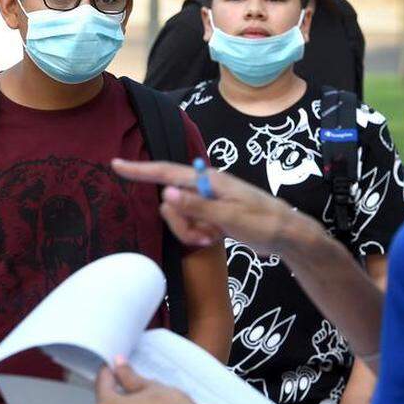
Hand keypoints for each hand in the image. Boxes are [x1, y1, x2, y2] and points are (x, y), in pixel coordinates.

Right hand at [112, 159, 326, 253]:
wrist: (287, 234)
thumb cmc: (263, 222)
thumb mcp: (230, 216)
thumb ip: (197, 206)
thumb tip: (166, 194)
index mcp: (208, 179)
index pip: (167, 173)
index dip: (140, 170)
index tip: (116, 165)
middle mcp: (204, 186)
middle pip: (170, 203)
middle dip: (180, 223)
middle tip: (204, 237)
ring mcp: (207, 200)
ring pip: (179, 216)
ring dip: (190, 232)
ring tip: (213, 238)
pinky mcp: (211, 214)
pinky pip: (190, 224)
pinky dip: (198, 235)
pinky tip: (216, 239)